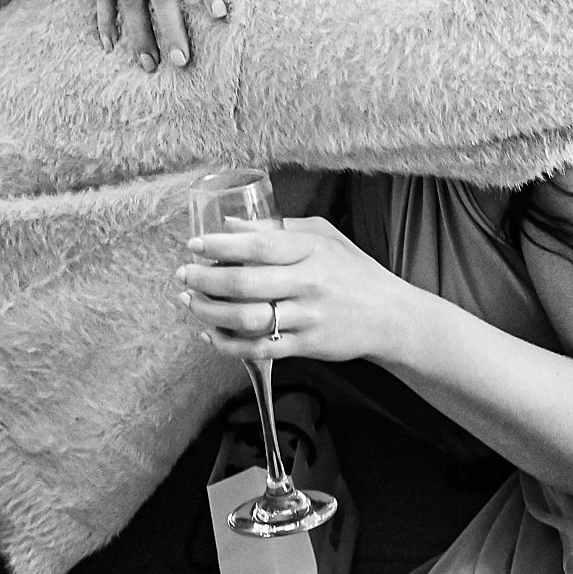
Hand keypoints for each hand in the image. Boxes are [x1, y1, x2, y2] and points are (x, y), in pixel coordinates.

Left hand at [177, 217, 417, 362]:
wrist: (389, 316)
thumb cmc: (353, 271)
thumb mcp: (324, 237)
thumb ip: (279, 229)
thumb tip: (233, 225)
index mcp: (311, 251)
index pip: (258, 246)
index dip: (220, 245)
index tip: (194, 245)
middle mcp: (307, 283)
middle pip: (245, 282)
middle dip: (205, 279)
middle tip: (183, 274)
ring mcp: (306, 317)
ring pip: (247, 318)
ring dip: (210, 311)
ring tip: (190, 302)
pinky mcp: (305, 346)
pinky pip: (258, 348)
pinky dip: (228, 344)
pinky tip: (210, 334)